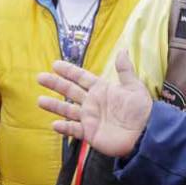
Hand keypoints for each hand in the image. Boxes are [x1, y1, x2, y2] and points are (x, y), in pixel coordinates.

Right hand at [36, 51, 151, 158]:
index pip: (81, 78)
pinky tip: (54, 124)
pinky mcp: (90, 134)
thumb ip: (125, 70)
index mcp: (101, 89)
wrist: (145, 133)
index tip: (55, 64)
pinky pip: (74, 130)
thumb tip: (122, 50)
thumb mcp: (134, 87)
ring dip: (54, 106)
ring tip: (40, 101)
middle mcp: (92, 103)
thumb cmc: (141, 109)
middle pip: (70, 91)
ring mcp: (90, 118)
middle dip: (55, 84)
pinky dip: (64, 128)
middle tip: (40, 77)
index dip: (69, 71)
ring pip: (68, 110)